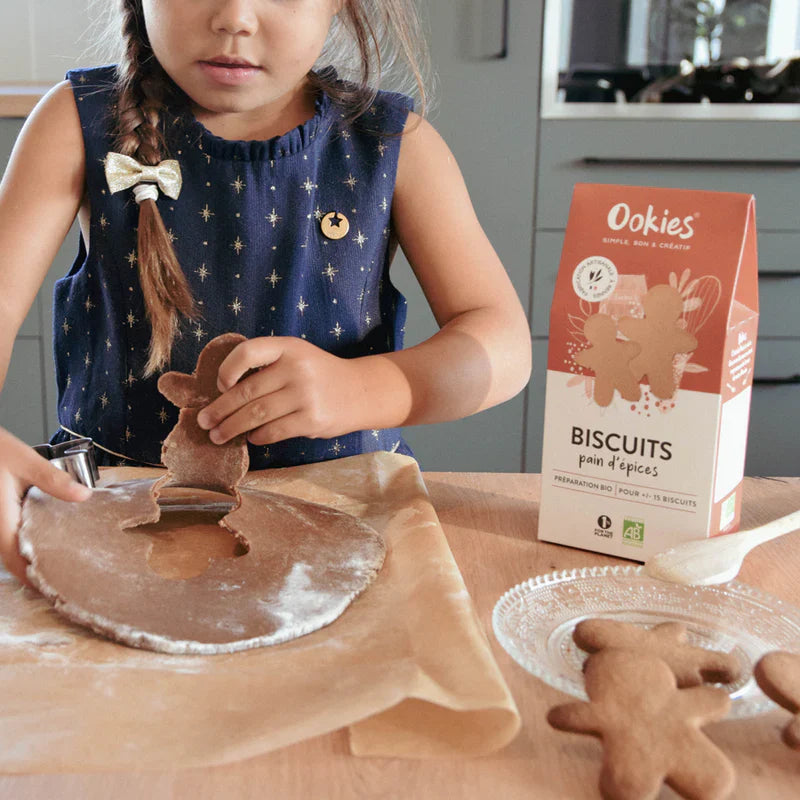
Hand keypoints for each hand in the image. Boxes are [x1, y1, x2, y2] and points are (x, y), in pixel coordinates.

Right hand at [0, 427, 91, 584]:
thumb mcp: (24, 460)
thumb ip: (52, 479)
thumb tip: (83, 496)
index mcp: (0, 519)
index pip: (14, 559)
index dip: (33, 577)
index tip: (55, 588)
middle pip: (12, 560)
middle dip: (35, 573)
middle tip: (66, 582)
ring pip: (9, 550)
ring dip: (30, 560)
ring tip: (61, 566)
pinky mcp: (0, 517)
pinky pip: (9, 538)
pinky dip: (26, 545)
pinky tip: (46, 542)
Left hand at [196, 337, 365, 445]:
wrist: (360, 391)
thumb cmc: (319, 374)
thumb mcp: (297, 355)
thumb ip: (267, 365)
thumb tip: (224, 392)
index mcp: (288, 347)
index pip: (248, 353)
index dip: (227, 369)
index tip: (220, 386)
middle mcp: (296, 368)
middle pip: (246, 392)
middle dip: (220, 409)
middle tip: (204, 421)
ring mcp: (305, 395)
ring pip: (256, 415)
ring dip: (232, 427)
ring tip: (218, 436)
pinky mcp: (311, 419)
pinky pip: (274, 431)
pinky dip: (257, 436)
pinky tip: (251, 437)